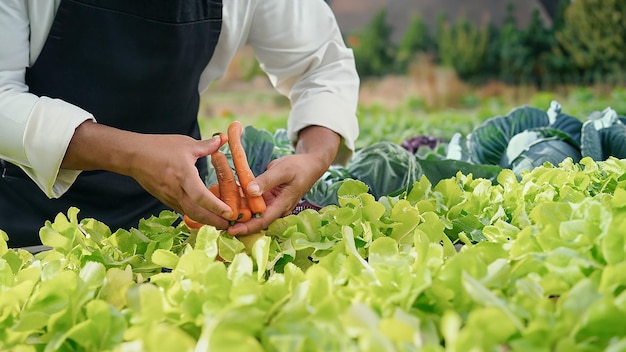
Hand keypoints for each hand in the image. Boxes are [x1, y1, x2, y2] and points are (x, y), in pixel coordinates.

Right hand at [61, 121, 232, 227]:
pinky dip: (195, 216)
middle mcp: (176, 190)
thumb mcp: (185, 144)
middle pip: (197, 212)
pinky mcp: (165, 200)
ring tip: (221, 225)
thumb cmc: (159, 147)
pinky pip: (183, 211)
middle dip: (214, 221)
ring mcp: (169, 197)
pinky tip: (205, 217)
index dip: (216, 206)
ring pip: (189, 214)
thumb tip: (225, 139)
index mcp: (184, 175)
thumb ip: (206, 145)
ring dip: (206, 221)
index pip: (201, 196)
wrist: (132, 156)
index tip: (230, 213)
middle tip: (230, 226)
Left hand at [227, 125, 339, 235]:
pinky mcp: (266, 197)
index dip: (247, 228)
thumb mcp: (283, 170)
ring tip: (216, 209)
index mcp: (281, 206)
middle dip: (236, 222)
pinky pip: (251, 200)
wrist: (308, 165)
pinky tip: (223, 194)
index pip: (263, 222)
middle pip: (254, 220)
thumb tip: (250, 190)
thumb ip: (267, 181)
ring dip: (235, 210)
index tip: (230, 230)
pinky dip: (239, 198)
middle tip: (215, 222)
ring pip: (251, 210)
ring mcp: (270, 204)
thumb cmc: (298, 167)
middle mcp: (274, 208)